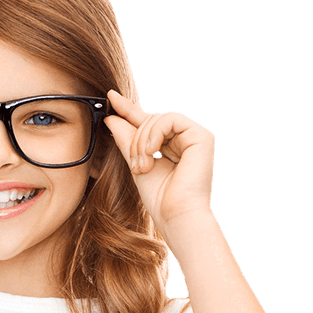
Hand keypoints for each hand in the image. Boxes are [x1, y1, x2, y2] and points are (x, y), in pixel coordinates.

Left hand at [104, 90, 214, 235]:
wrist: (176, 215)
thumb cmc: (160, 197)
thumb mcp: (136, 163)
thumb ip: (126, 139)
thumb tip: (111, 117)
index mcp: (171, 146)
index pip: (147, 122)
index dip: (128, 109)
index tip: (110, 97)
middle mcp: (184, 139)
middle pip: (150, 120)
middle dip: (135, 139)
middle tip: (135, 163)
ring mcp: (195, 137)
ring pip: (158, 119)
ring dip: (143, 141)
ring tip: (143, 165)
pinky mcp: (202, 136)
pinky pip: (171, 119)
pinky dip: (156, 133)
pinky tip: (152, 152)